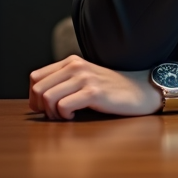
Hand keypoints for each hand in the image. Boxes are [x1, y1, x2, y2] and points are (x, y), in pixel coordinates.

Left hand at [28, 55, 160, 119]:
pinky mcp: (94, 92)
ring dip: (53, 113)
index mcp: (71, 62)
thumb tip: (37, 99)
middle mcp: (76, 66)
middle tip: (57, 114)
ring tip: (67, 115)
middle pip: (38, 89)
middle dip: (42, 107)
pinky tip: (76, 115)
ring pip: (47, 98)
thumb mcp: (85, 78)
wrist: (142, 91)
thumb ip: (63, 82)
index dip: (35, 97)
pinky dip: (65, 115)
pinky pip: (63, 106)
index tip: (48, 107)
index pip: (35, 77)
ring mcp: (85, 78)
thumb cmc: (112, 90)